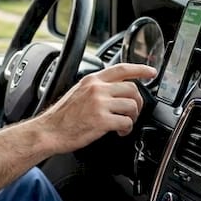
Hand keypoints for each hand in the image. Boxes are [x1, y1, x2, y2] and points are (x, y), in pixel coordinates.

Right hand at [37, 63, 155, 153]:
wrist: (49, 131)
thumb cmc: (61, 117)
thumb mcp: (77, 92)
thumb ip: (96, 88)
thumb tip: (115, 91)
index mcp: (92, 80)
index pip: (122, 69)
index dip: (140, 69)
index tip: (151, 72)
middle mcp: (97, 89)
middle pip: (132, 89)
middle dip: (138, 102)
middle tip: (133, 112)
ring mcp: (100, 104)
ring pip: (132, 105)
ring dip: (133, 117)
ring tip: (124, 124)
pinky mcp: (102, 120)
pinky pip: (126, 122)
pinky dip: (127, 129)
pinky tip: (120, 132)